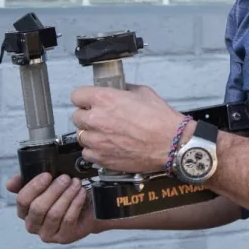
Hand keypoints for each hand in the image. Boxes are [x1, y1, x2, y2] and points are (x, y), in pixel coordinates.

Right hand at [6, 172, 95, 243]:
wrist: (86, 208)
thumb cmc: (63, 195)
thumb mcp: (45, 184)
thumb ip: (26, 180)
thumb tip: (10, 184)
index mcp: (25, 211)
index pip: (22, 200)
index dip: (34, 186)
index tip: (47, 175)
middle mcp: (33, 225)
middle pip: (38, 208)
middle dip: (54, 190)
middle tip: (66, 178)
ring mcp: (47, 234)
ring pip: (54, 214)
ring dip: (66, 195)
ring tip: (75, 183)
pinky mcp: (63, 238)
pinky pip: (68, 219)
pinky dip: (75, 203)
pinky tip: (80, 193)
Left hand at [71, 84, 190, 174]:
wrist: (172, 144)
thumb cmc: (161, 120)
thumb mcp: (143, 93)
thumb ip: (124, 90)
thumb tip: (117, 90)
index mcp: (105, 99)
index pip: (76, 95)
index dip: (84, 98)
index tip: (89, 101)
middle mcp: (96, 119)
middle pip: (76, 116)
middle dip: (87, 116)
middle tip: (101, 118)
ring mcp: (97, 141)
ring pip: (81, 136)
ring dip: (90, 134)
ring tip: (105, 134)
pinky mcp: (102, 158)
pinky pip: (87, 154)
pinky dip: (95, 151)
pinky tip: (107, 147)